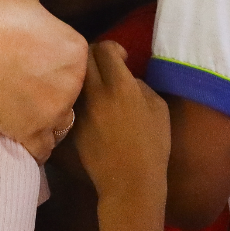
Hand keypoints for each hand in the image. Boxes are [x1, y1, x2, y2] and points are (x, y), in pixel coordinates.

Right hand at [0, 0, 86, 162]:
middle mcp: (73, 83)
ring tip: (25, 110)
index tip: (38, 61)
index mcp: (76, 49)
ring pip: (62, 123)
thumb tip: (36, 20)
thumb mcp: (28, 3)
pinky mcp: (29, 133)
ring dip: (47, 118)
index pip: (75, 62)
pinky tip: (23, 135)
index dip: (57, 63)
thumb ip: (42, 20)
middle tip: (28, 84)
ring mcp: (52, 111)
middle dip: (55, 90)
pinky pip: (43, 149)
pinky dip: (35, 145)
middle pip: (72, 93)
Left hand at [72, 42, 170, 203]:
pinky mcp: (71, 125)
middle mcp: (95, 93)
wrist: (130, 182)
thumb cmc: (152, 146)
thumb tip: (127, 78)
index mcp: (121, 86)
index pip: (105, 49)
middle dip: (94, 55)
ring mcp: (80, 110)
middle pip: (84, 58)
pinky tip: (90, 107)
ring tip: (95, 85)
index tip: (122, 58)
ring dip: (84, 75)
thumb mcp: (159, 109)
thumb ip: (141, 85)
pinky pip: (72, 100)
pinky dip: (79, 96)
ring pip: (74, 78)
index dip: (113, 48)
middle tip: (105, 66)